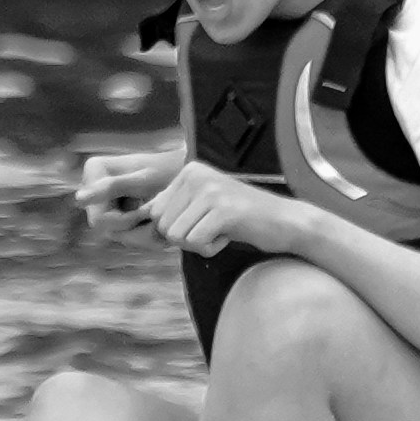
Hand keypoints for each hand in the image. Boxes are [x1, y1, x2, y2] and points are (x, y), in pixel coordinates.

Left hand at [108, 155, 282, 257]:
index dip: (178, 228)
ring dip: (199, 243)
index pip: (156, 213)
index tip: (204, 222)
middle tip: (215, 228)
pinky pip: (196, 243)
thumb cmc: (240, 219)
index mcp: (189, 172)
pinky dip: (211, 248)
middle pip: (163, 226)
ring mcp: (210, 191)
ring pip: (176, 236)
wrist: (286, 222)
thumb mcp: (201, 206)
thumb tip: (134, 219)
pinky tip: (230, 235)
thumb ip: (172, 208)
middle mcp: (196, 176)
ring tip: (223, 229)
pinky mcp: (223, 210)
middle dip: (187, 237)